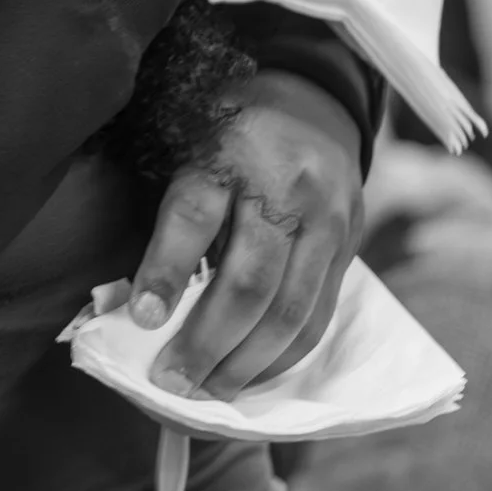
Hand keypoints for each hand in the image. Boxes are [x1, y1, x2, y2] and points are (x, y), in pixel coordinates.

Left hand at [126, 69, 364, 398]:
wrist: (313, 100)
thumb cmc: (230, 129)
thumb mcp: (189, 145)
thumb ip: (173, 215)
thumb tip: (142, 305)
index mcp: (230, 149)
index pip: (193, 214)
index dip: (166, 271)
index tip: (140, 319)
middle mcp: (284, 184)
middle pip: (249, 280)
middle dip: (207, 342)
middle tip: (171, 381)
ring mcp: (327, 217)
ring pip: (290, 309)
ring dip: (246, 363)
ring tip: (208, 390)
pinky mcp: (351, 243)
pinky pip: (319, 314)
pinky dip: (284, 355)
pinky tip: (252, 373)